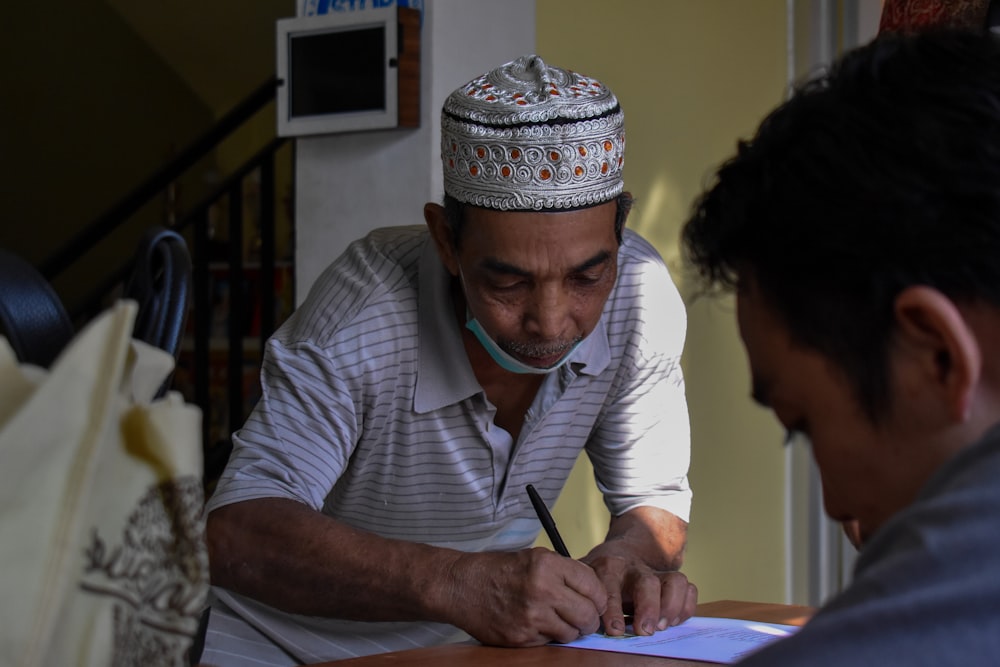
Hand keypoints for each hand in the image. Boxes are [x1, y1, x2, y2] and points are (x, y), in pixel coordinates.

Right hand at [440, 547, 606, 646]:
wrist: (462, 586)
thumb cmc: (500, 570)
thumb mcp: (535, 557)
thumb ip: (566, 572)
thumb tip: (596, 591)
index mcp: (548, 565)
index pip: (593, 587)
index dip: (599, 598)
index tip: (597, 602)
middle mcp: (542, 590)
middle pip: (588, 615)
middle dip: (590, 619)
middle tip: (584, 618)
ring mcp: (532, 617)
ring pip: (572, 633)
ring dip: (570, 630)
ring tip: (557, 619)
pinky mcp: (521, 637)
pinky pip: (550, 642)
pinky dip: (548, 635)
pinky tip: (535, 623)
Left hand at [585, 554, 697, 636]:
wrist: (621, 552)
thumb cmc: (599, 575)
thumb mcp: (584, 579)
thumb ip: (583, 595)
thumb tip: (576, 619)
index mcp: (608, 567)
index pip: (610, 587)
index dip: (613, 609)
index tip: (614, 630)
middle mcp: (634, 569)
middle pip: (647, 582)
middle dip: (648, 608)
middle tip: (645, 630)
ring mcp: (657, 573)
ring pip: (674, 580)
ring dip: (671, 606)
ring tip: (664, 626)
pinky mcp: (672, 580)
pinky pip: (688, 588)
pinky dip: (686, 606)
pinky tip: (675, 620)